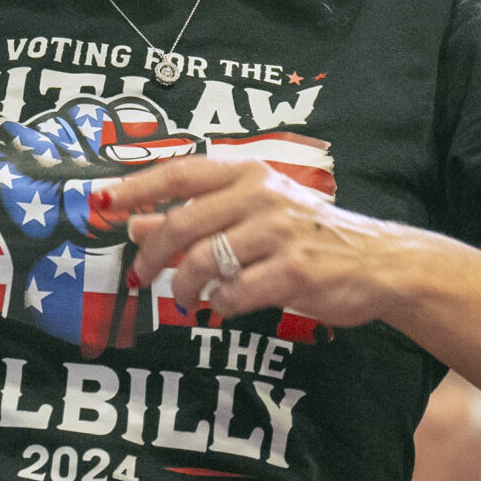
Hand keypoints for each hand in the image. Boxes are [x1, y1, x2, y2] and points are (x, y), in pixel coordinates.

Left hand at [107, 155, 419, 326]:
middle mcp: (262, 196)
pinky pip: (234, 294)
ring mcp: (279, 234)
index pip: (180, 173)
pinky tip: (224, 307)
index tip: (100, 201)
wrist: (380, 261)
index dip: (136, 187)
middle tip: (140, 277)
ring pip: (203, 262)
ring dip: (185, 286)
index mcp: (250, 174)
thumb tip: (138, 222)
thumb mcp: (256, 214)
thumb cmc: (311, 236)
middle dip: (150, 255)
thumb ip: (199, 216)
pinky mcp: (294, 272)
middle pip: (182, 223)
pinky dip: (220, 306)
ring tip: (186, 298)